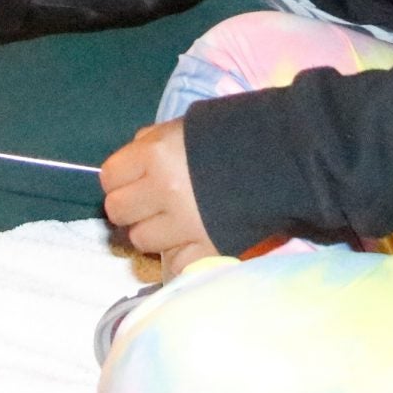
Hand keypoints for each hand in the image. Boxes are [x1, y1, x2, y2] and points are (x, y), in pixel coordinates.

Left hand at [101, 119, 217, 275]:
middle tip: (151, 202)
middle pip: (118, 211)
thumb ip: (149, 146)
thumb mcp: (180, 128)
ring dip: (154, 232)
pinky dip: (180, 254)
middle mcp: (163, 190)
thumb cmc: (229, 135)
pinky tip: (191, 240)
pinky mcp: (207, 248)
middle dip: (131, 207)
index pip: (109, 177)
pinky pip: (174, 263)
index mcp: (155, 154)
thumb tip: (127, 168)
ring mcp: (184, 224)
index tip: (133, 179)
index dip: (120, 178)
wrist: (283, 157)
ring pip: (141, 240)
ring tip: (176, 220)